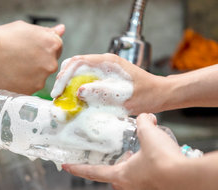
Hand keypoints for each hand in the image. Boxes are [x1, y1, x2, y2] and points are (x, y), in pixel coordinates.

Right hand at [0, 21, 64, 93]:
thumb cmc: (0, 39)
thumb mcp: (24, 28)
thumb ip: (45, 32)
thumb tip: (61, 30)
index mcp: (52, 44)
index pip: (56, 48)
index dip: (42, 48)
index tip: (30, 50)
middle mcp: (51, 63)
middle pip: (49, 65)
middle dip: (37, 63)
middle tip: (18, 59)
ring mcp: (42, 80)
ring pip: (39, 78)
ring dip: (29, 75)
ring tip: (11, 68)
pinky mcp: (31, 92)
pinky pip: (29, 88)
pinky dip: (21, 84)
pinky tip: (10, 77)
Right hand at [51, 53, 168, 114]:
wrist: (160, 95)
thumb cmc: (147, 94)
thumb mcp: (124, 97)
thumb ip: (102, 93)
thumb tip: (80, 91)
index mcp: (108, 62)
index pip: (78, 62)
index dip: (64, 76)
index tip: (58, 91)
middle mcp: (105, 62)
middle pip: (75, 65)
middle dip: (63, 79)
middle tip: (57, 96)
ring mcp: (105, 69)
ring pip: (79, 72)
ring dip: (69, 84)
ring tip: (63, 99)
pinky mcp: (106, 78)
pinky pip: (87, 79)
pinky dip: (77, 88)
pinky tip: (75, 99)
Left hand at [63, 113, 188, 189]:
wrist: (189, 178)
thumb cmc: (164, 159)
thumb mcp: (149, 135)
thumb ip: (143, 123)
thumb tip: (145, 117)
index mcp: (121, 176)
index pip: (93, 172)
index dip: (78, 168)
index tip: (66, 166)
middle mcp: (130, 188)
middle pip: (115, 179)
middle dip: (114, 169)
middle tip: (121, 157)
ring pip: (133, 184)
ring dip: (133, 173)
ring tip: (142, 159)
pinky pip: (150, 186)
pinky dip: (150, 177)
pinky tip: (160, 166)